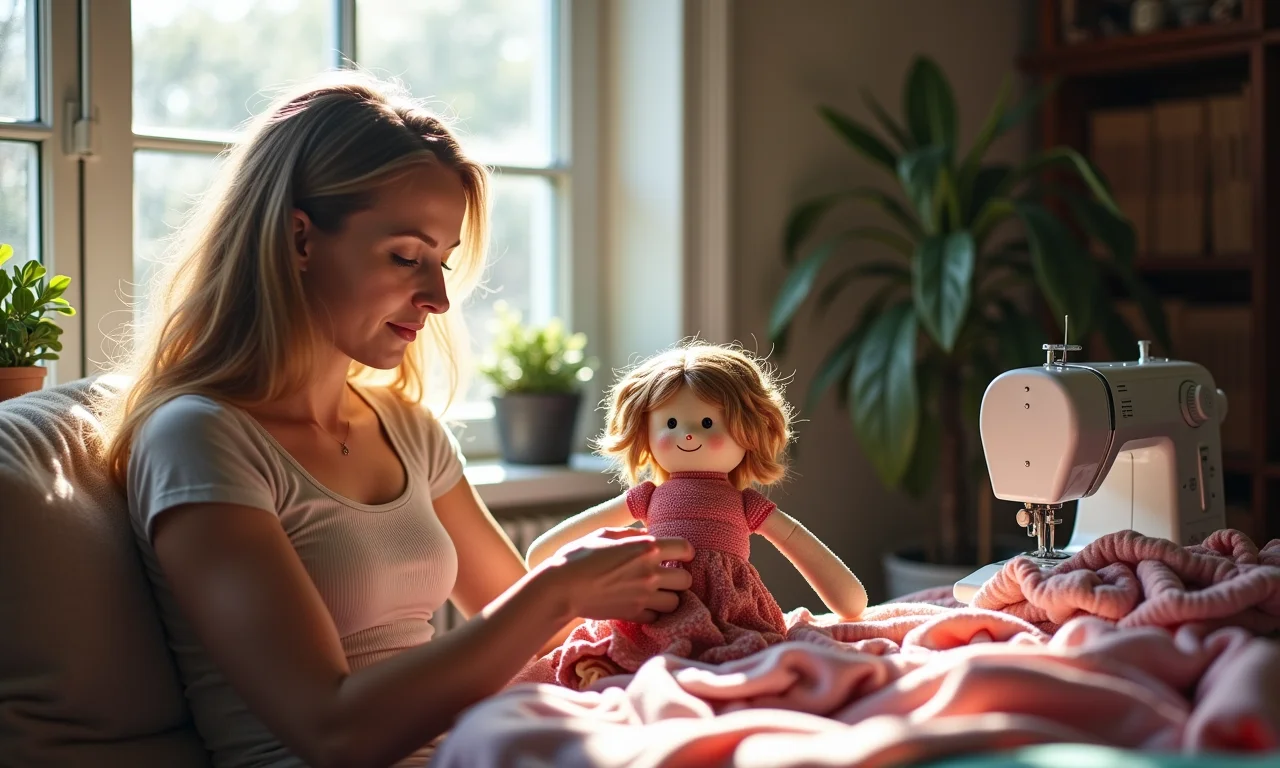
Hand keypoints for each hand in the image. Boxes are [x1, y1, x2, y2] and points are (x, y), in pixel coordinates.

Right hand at [534, 527, 693, 623]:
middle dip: (679, 576)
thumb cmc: (578, 556)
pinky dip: (654, 612)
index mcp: (646, 549)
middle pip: (686, 579)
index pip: (685, 549)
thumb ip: (631, 534)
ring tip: (656, 591)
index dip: (684, 550)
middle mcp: (650, 573)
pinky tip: (643, 604)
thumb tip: (646, 536)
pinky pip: (658, 617)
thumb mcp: (604, 534)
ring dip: (669, 596)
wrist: (561, 588)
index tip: (677, 553)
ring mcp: (644, 597)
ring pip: (676, 601)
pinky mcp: (634, 614)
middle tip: (665, 573)